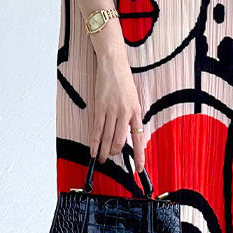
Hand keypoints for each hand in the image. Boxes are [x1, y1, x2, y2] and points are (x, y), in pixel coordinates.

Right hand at [91, 48, 145, 171]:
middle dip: (115, 153)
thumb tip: (128, 132)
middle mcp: (125, 113)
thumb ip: (131, 115)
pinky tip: (92, 150)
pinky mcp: (100, 107)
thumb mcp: (133, 98)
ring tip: (101, 159)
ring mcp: (112, 110)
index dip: (140, 155)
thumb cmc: (123, 80)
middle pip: (120, 141)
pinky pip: (97, 129)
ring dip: (104, 151)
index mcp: (136, 111)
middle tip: (111, 158)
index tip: (139, 168)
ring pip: (108, 137)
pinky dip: (94, 142)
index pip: (139, 138)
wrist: (113, 64)